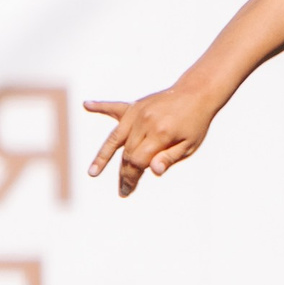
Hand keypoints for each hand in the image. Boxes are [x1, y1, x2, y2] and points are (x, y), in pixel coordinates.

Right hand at [85, 88, 218, 195]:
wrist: (197, 93)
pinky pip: (114, 107)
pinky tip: (86, 104)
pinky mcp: (135, 106)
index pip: (138, 161)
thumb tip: (154, 172)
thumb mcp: (189, 145)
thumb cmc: (195, 123)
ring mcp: (137, 113)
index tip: (128, 189)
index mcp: (160, 134)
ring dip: (102, 156)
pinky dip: (100, 106)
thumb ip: (169, 158)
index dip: (132, 177)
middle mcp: (144, 123)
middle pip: (127, 153)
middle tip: (123, 191)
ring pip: (115, 137)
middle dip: (124, 173)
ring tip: (92, 172)